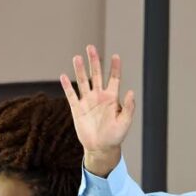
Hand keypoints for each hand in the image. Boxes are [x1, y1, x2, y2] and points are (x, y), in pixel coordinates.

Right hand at [60, 44, 134, 175]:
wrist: (101, 148)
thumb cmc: (115, 136)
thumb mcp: (125, 122)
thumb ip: (128, 107)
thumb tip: (131, 92)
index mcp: (112, 98)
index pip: (114, 79)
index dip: (115, 67)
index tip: (116, 56)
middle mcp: (99, 96)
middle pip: (96, 75)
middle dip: (94, 61)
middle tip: (91, 47)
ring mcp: (87, 101)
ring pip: (83, 81)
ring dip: (80, 70)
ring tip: (77, 57)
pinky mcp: (77, 109)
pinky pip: (71, 95)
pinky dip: (67, 86)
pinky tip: (64, 76)